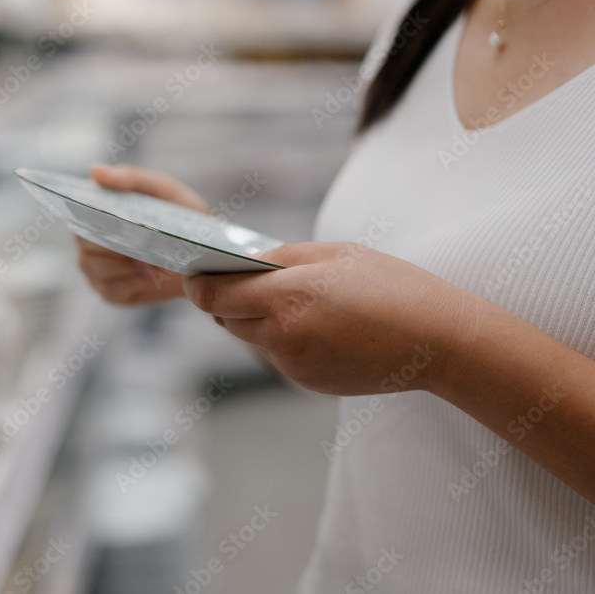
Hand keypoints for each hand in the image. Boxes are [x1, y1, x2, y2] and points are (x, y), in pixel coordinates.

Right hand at [77, 164, 208, 304]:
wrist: (204, 251)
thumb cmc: (178, 214)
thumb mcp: (161, 189)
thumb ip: (130, 178)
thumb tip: (96, 171)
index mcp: (94, 208)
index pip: (79, 208)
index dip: (92, 211)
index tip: (116, 214)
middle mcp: (87, 238)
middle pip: (86, 240)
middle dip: (115, 239)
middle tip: (145, 236)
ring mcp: (96, 267)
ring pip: (97, 266)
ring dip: (126, 262)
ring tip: (152, 255)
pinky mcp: (109, 291)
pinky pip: (112, 289)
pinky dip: (133, 283)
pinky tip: (150, 275)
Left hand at [182, 242, 482, 395]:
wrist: (440, 342)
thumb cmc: (392, 285)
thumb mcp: (333, 254)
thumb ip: (277, 258)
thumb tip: (236, 264)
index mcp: (287, 297)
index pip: (212, 296)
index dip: (198, 282)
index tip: (196, 270)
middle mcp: (282, 337)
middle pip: (224, 318)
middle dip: (226, 298)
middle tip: (244, 278)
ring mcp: (293, 365)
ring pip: (248, 337)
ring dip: (253, 318)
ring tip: (290, 298)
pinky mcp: (305, 383)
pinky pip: (274, 354)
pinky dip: (279, 337)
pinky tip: (315, 324)